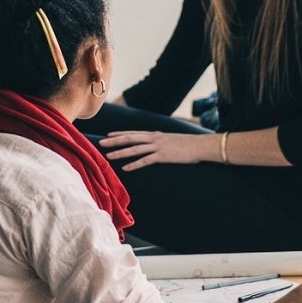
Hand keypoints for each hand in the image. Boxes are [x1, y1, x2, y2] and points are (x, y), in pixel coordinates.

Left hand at [100, 131, 217, 170]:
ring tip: (108, 156)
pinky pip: (145, 161)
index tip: (109, 135)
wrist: (201, 145)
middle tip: (101, 143)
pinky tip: (125, 168)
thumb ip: (163, 142)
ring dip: (120, 152)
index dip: (120, 134)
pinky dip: (134, 164)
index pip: (134, 133)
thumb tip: (158, 146)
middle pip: (130, 138)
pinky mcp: (163, 156)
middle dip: (114, 141)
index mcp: (156, 134)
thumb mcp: (173, 140)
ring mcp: (158, 147)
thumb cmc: (189, 144)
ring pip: (134, 149)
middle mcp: (154, 138)